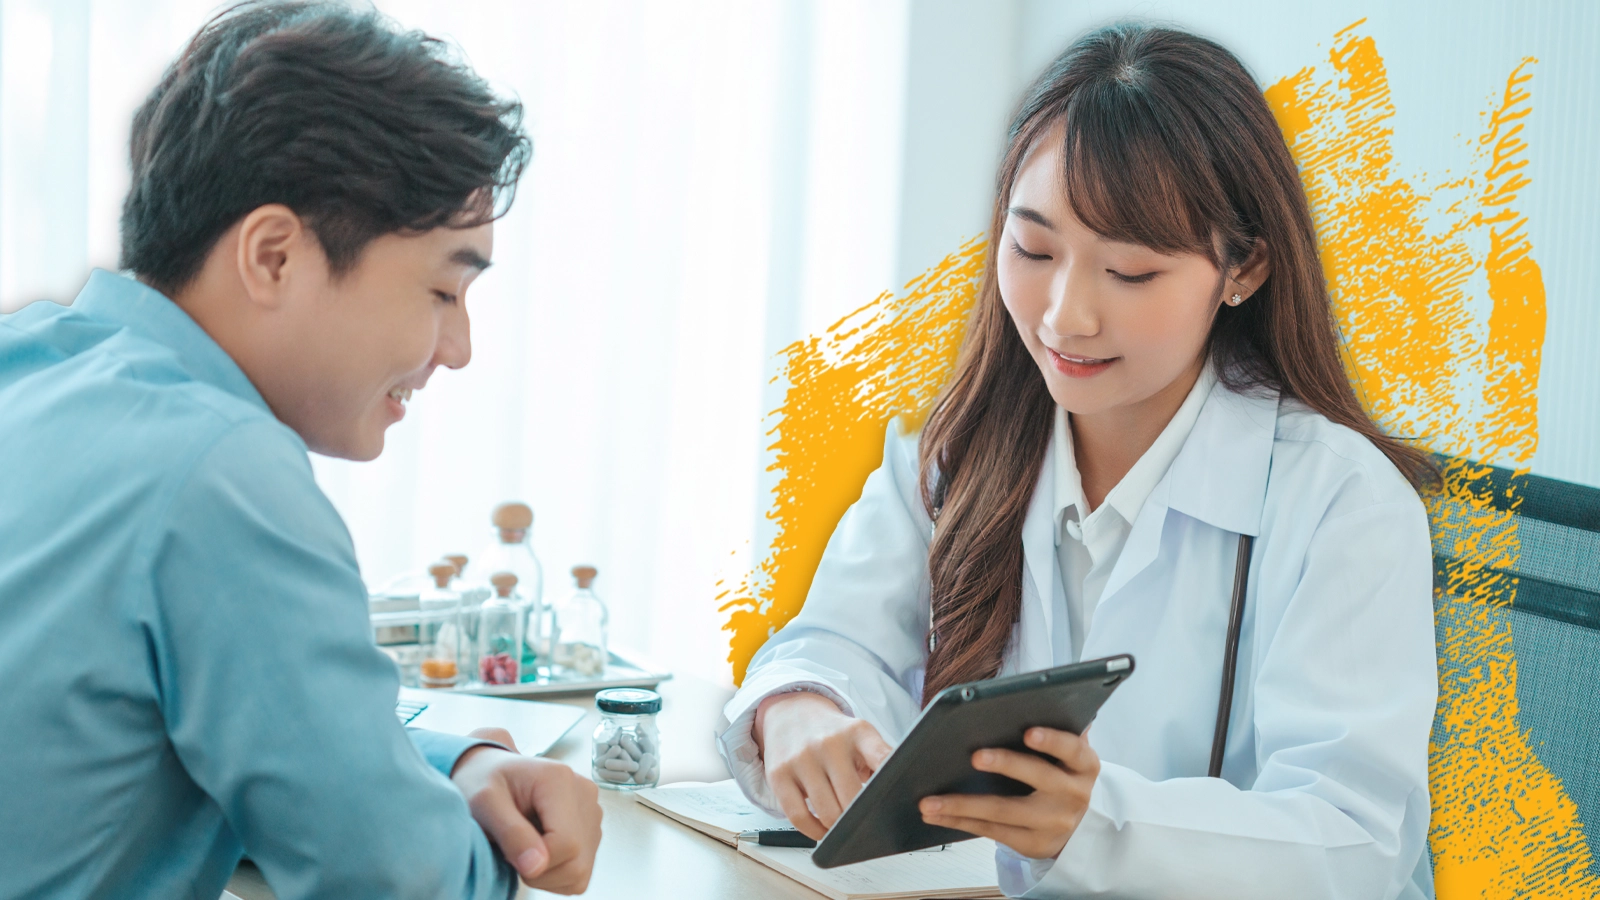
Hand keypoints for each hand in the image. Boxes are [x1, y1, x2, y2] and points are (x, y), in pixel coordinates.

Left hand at [451, 727, 602, 893]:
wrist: (489, 769)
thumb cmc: (482, 782)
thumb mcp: (484, 802)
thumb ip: (510, 833)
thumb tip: (536, 867)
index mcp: (560, 780)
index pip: (566, 843)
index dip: (536, 863)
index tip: (508, 854)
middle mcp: (585, 794)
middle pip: (576, 861)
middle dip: (540, 872)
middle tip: (512, 853)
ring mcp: (591, 813)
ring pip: (580, 870)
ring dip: (547, 875)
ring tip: (523, 850)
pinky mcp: (591, 829)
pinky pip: (581, 871)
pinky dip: (556, 874)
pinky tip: (537, 853)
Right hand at [755, 692, 892, 839]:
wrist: (790, 712)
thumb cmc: (832, 734)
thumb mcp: (861, 735)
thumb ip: (881, 760)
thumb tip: (902, 794)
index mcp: (857, 732)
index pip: (883, 758)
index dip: (891, 784)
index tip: (895, 805)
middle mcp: (828, 743)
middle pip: (852, 798)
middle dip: (861, 818)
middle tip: (867, 826)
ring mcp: (801, 758)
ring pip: (826, 812)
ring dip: (838, 828)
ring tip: (845, 830)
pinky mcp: (778, 775)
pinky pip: (798, 816)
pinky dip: (813, 831)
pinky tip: (822, 830)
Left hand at [918, 727, 1098, 859]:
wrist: (1074, 825)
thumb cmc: (1059, 774)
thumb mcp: (1066, 753)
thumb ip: (1057, 728)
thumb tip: (1038, 699)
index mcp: (1084, 765)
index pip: (1072, 749)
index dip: (1052, 741)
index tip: (1028, 732)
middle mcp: (1073, 795)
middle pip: (1037, 777)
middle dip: (1005, 764)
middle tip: (975, 756)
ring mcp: (1054, 823)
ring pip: (1004, 811)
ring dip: (962, 804)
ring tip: (928, 800)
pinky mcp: (1033, 844)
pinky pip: (991, 831)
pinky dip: (959, 821)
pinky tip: (935, 814)